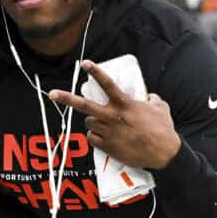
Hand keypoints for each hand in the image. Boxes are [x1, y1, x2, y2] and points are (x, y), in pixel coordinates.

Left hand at [48, 61, 181, 169]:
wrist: (163, 154)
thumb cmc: (163, 129)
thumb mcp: (161, 108)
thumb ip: (152, 99)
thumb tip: (149, 97)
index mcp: (124, 104)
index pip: (107, 84)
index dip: (95, 71)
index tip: (84, 63)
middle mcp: (113, 116)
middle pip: (84, 106)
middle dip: (66, 99)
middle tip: (52, 94)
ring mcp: (108, 132)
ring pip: (89, 123)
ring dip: (93, 122)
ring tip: (104, 124)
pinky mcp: (108, 147)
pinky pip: (92, 138)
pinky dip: (96, 137)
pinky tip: (105, 138)